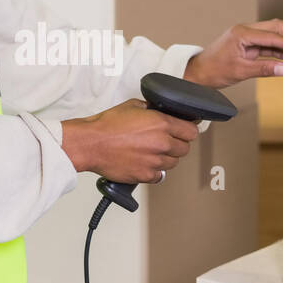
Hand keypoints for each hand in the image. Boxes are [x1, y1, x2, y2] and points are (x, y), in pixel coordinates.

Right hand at [60, 99, 200, 182]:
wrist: (91, 144)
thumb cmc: (107, 126)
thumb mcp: (132, 106)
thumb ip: (151, 109)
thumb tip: (159, 111)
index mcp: (162, 124)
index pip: (191, 131)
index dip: (187, 130)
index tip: (183, 131)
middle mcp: (162, 143)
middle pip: (185, 148)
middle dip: (177, 144)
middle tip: (166, 141)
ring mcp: (155, 161)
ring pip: (173, 163)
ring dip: (166, 158)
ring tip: (152, 152)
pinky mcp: (146, 175)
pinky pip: (160, 176)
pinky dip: (155, 171)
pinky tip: (145, 163)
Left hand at [183, 19, 282, 88]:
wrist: (198, 73)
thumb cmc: (214, 71)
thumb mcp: (240, 72)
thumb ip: (264, 69)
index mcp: (241, 33)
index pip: (271, 35)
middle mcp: (245, 30)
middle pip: (275, 28)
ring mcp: (247, 36)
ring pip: (273, 35)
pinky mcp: (248, 43)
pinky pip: (268, 43)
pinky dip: (280, 50)